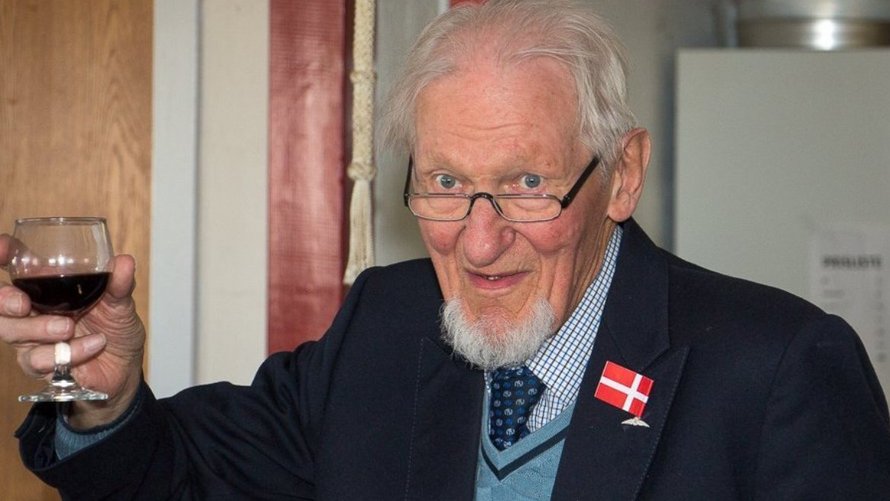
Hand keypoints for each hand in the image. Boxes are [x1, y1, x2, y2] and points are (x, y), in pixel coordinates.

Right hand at [0, 234, 145, 427]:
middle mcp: (34, 309)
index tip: (4, 249)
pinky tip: (92, 346)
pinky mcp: (40, 364)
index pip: (17, 265)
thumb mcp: (121, 304)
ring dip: (39, 329)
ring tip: (69, 328)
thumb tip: (124, 262)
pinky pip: (38, 359)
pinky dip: (68, 352)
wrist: (125, 369)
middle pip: (0, 301)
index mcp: (49, 287)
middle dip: (4, 300)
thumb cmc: (116, 329)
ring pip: (11, 331)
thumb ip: (120, 284)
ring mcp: (32, 338)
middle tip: (23, 304)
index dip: (5, 254)